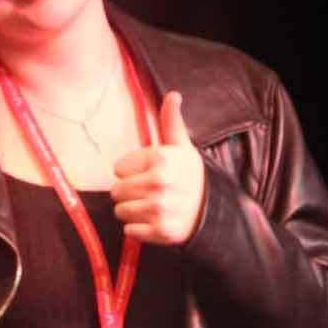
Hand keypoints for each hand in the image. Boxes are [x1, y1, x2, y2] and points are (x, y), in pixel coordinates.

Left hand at [111, 89, 205, 244]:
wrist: (212, 211)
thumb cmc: (189, 176)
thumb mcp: (182, 147)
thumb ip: (171, 122)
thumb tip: (173, 95)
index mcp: (161, 160)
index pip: (118, 168)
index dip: (131, 171)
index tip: (149, 172)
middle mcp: (159, 184)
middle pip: (116, 191)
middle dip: (128, 191)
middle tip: (148, 191)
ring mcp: (159, 210)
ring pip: (120, 211)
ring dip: (132, 210)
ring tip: (151, 205)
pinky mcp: (159, 232)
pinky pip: (128, 231)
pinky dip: (138, 229)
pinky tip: (154, 220)